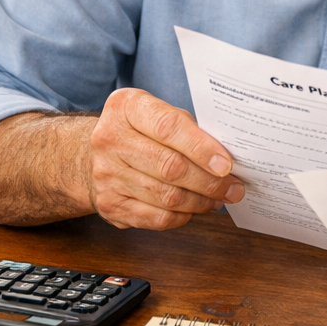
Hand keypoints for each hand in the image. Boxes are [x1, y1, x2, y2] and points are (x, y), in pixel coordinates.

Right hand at [88, 88, 243, 229]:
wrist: (93, 153)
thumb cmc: (141, 130)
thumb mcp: (159, 112)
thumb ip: (188, 128)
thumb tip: (225, 159)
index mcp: (127, 107)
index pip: (169, 127)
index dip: (202, 148)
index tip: (226, 164)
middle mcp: (110, 139)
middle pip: (170, 167)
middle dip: (209, 181)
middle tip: (233, 188)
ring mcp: (106, 175)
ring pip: (166, 196)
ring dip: (201, 201)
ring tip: (219, 198)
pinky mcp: (110, 204)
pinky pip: (156, 218)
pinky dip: (182, 216)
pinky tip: (194, 208)